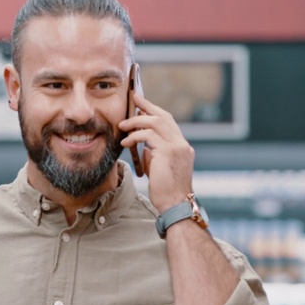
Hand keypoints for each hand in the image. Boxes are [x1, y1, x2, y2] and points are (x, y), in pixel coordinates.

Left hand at [118, 91, 195, 209]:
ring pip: (156, 122)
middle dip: (147, 106)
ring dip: (137, 122)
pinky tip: (126, 142)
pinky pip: (148, 136)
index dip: (155, 111)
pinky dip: (135, 136)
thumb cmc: (165, 191)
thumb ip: (154, 155)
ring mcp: (177, 147)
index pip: (169, 122)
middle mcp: (182, 144)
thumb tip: (144, 147)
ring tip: (123, 126)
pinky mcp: (168, 152)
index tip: (142, 103)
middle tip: (133, 99)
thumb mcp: (159, 169)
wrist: (175, 205)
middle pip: (164, 116)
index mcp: (182, 147)